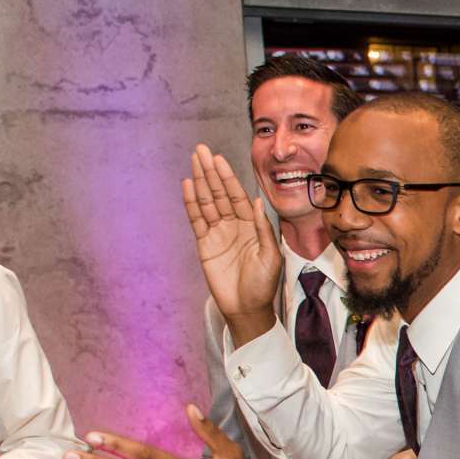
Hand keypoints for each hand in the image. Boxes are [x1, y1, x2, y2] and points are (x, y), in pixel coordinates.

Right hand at [183, 143, 284, 330]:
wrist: (248, 308)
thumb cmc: (263, 284)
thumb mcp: (270, 256)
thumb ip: (263, 228)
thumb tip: (255, 200)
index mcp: (251, 225)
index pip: (237, 196)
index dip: (228, 177)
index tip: (219, 159)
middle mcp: (233, 225)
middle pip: (219, 193)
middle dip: (210, 172)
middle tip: (200, 150)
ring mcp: (217, 233)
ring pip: (207, 202)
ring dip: (200, 181)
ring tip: (193, 161)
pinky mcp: (204, 245)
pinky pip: (196, 220)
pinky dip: (191, 203)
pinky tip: (188, 186)